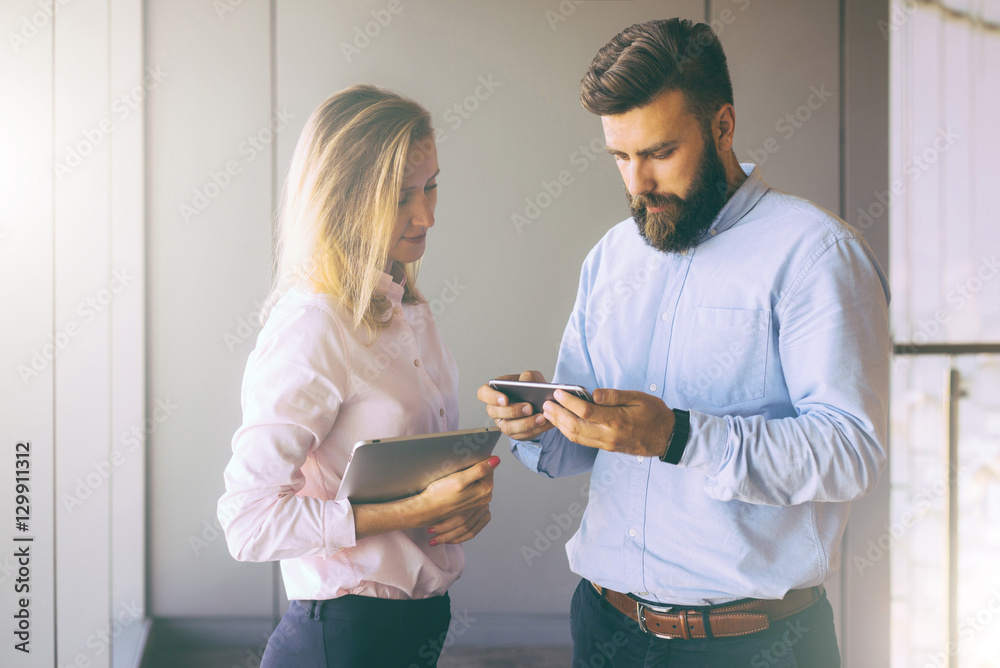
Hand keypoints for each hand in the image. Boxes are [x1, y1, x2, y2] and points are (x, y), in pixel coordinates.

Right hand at [418, 455, 498, 544]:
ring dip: (468, 474)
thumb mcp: (460, 479)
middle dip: (473, 467)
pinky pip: (471, 486)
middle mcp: (485, 497)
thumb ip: (479, 470)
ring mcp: (478, 501)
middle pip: (484, 473)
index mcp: (485, 490)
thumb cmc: (440, 495)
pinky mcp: (470, 502)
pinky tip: (453, 484)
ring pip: (477, 479)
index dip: (477, 459)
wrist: (427, 510)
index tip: (465, 461)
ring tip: (454, 477)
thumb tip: (496, 460)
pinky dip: (464, 482)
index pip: (489, 466)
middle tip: (458, 469)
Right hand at [476, 370, 554, 440]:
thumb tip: (526, 382)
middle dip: (512, 411)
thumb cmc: (531, 387)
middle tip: (529, 407)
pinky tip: (546, 422)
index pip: (483, 393)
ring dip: (525, 423)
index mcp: (496, 391)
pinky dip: (536, 429)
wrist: (541, 400)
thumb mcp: (531, 377)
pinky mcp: (515, 433)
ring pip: (507, 427)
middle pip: (494, 412)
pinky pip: (522, 435)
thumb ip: (527, 377)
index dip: (491, 397)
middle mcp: (496, 408)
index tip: (505, 399)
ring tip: (541, 417)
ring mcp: (504, 422)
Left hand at [542, 388, 675, 457]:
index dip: (569, 402)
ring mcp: (607, 444)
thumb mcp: (638, 397)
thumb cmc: (654, 414)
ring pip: (577, 437)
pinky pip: (583, 441)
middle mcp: (610, 435)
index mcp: (618, 421)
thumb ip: (614, 396)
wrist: (667, 437)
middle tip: (546, 404)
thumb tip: (593, 394)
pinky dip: (570, 432)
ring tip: (549, 413)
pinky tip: (562, 423)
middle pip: (576, 427)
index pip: (586, 412)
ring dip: (560, 425)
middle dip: (558, 415)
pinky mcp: (607, 447)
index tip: (558, 392)